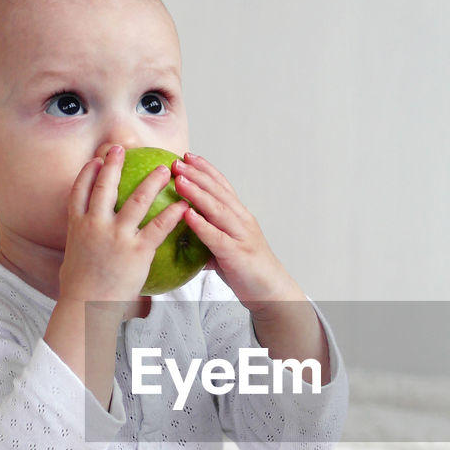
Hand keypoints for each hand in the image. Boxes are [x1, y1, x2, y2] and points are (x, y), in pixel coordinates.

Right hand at [59, 145, 186, 304]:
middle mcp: (95, 225)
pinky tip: (183, 205)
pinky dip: (173, 214)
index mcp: (77, 226)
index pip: (79, 191)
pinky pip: (159, 227)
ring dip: (152, 181)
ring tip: (165, 169)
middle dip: (113, 164)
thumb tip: (83, 247)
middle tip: (121, 148)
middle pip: (104, 186)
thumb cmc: (80, 291)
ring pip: (137, 199)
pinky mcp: (137, 250)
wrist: (86, 307)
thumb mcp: (73, 261)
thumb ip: (81, 246)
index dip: (87, 173)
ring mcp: (117, 236)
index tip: (95, 161)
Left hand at [172, 152, 301, 309]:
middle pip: (218, 192)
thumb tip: (187, 237)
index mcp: (240, 217)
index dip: (206, 170)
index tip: (189, 157)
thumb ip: (209, 239)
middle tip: (177, 162)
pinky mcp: (237, 254)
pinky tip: (187, 214)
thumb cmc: (249, 271)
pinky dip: (201, 224)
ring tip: (179, 180)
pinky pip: (216, 236)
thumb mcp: (227, 249)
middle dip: (197, 175)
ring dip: (197, 193)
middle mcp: (242, 221)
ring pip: (217, 209)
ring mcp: (241, 236)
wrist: (271, 293)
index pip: (223, 187)